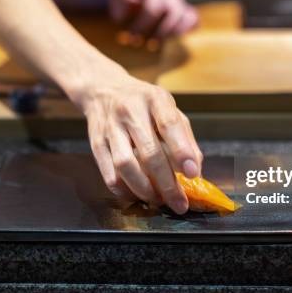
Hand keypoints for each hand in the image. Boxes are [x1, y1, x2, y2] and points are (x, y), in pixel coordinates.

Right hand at [74, 65, 202, 213]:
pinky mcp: (95, 142)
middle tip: (179, 203)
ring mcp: (110, 127)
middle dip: (166, 183)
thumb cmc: (143, 103)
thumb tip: (196, 170)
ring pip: (125, 165)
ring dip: (144, 189)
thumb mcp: (168, 108)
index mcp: (154, 99)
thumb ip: (185, 137)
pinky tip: (137, 195)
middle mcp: (130, 111)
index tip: (193, 174)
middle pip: (148, 152)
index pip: (169, 124)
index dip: (182, 151)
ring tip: (158, 200)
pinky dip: (124, 190)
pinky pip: (108, 173)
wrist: (103, 89)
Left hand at [109, 0, 198, 38]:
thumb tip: (121, 15)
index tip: (131, 36)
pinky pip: (194, 20)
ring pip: (187, 16)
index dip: (143, 24)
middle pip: (173, 13)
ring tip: (157, 45)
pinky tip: (174, 38)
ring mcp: (181, 4)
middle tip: (143, 44)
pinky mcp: (188, 14)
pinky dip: (188, 29)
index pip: (153, 7)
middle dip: (158, 32)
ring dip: (172, 33)